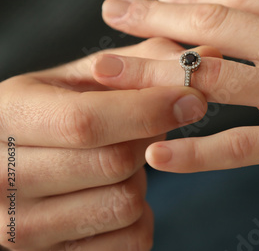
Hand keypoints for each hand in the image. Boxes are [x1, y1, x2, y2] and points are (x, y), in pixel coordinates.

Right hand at [0, 39, 215, 249]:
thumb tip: (208, 54)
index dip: (149, 110)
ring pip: (124, 203)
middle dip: (146, 142)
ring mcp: (21, 226)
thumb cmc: (60, 110)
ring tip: (119, 162)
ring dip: (140, 179)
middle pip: (114, 163)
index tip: (193, 100)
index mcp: (7, 116)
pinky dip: (139, 216)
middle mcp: (0, 178)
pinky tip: (114, 193)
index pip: (86, 122)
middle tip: (141, 131)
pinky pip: (131, 240)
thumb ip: (144, 61)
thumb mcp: (86, 77)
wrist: (16, 164)